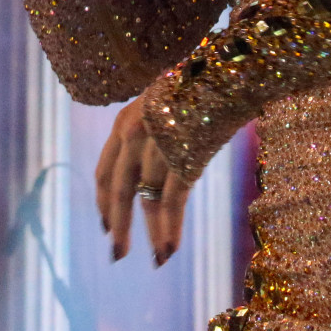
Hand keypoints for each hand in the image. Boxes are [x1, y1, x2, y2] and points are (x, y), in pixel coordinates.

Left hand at [95, 96, 191, 264]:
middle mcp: (134, 135)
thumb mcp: (160, 104)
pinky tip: (170, 250)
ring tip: (156, 259)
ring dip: (152, 234)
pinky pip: (172, 203)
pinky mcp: (184, 159)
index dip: (104, 202)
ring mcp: (158, 147)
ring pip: (148, 201)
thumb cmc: (198, 85)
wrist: (226, 71)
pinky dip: (170, 229)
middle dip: (119, 226)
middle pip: (119, 191)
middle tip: (117, 254)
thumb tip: (147, 164)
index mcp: (124, 121)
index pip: (105, 171)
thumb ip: (149, 131)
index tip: (105, 225)